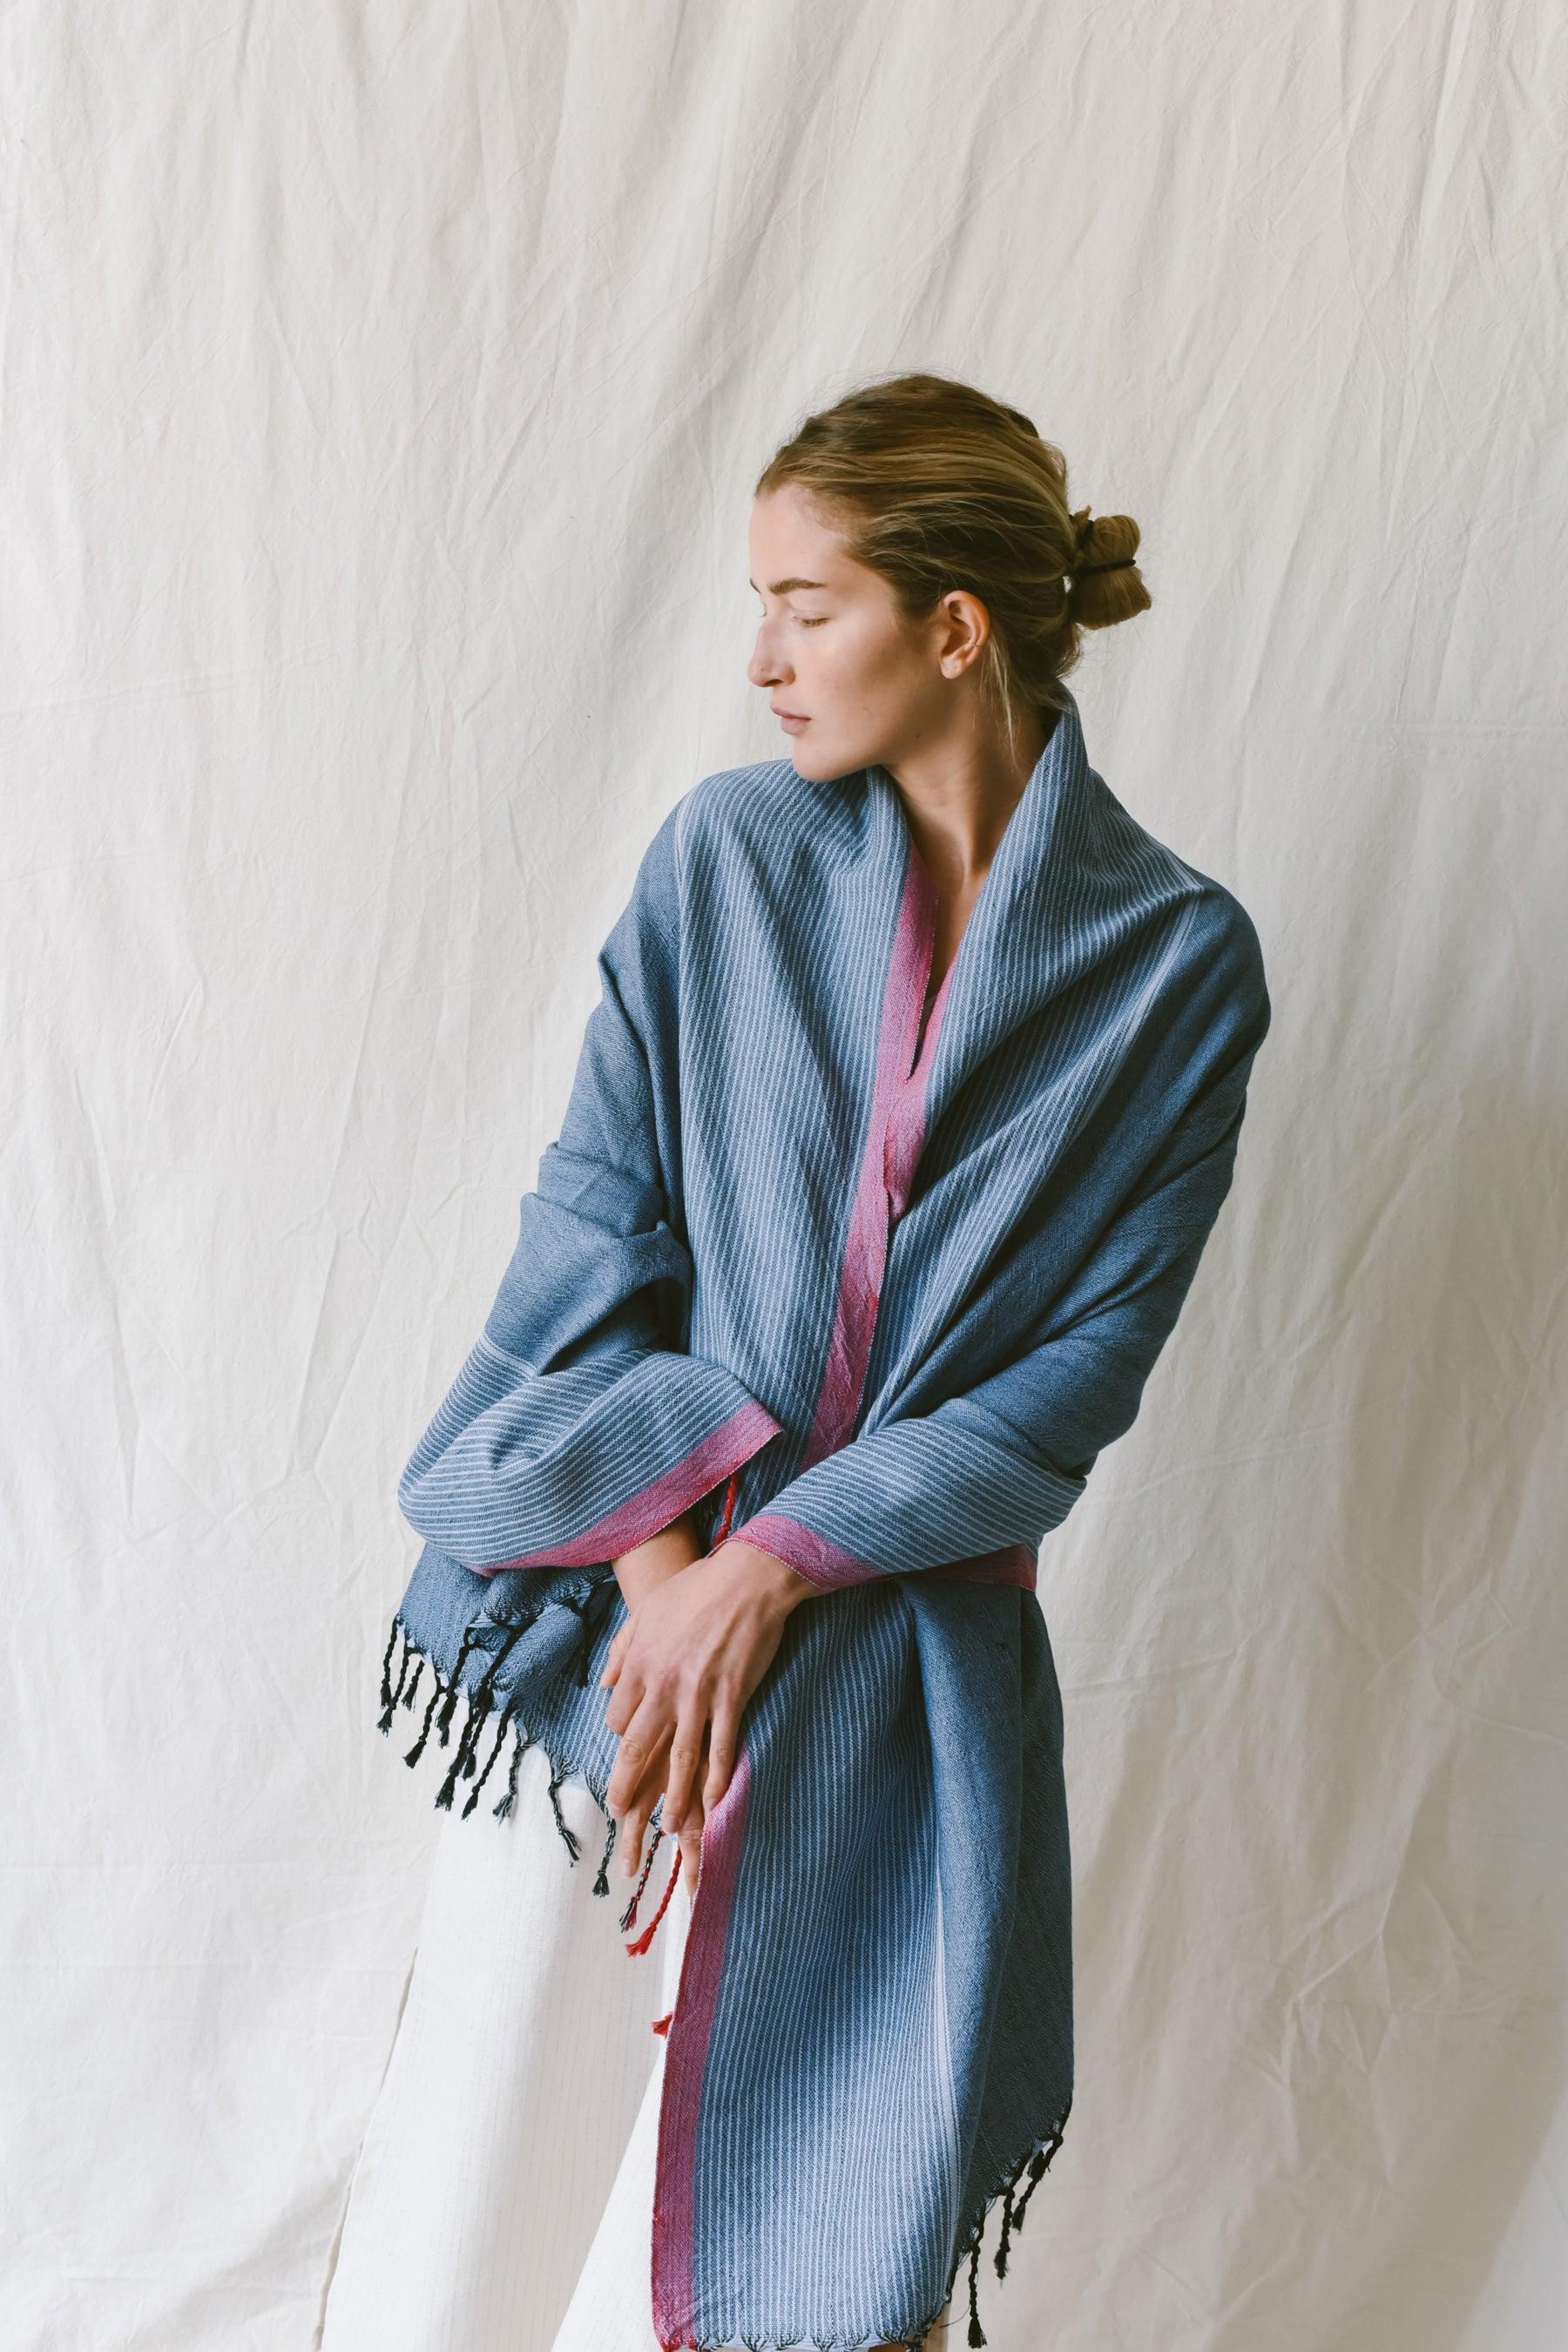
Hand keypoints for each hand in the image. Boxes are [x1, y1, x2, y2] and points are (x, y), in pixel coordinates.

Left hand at [600, 1539, 813, 1890]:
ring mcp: (698, 1693)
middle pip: (638, 1747)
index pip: (619, 1719)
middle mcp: (662, 1684)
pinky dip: (717, 1779)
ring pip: (679, 1758)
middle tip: (621, 1816)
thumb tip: (604, 1683)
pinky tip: (714, 1804)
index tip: (630, 1751)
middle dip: (627, 1788)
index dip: (622, 1739)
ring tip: (666, 1830)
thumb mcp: (646, 1612)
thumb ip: (622, 1648)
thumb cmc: (696, 1588)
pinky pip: (721, 1746)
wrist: (746, 1577)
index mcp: (639, 1664)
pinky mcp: (732, 1696)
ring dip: (673, 1799)